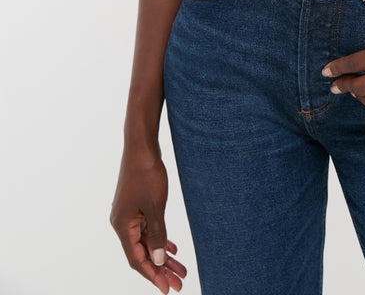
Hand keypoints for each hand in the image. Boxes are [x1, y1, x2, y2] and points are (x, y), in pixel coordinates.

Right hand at [111, 147, 186, 292]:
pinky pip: (148, 229)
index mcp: (122, 225)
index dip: (152, 275)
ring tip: (181, 270)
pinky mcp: (137, 206)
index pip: (137, 259)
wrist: (141, 146)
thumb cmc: (146, 173)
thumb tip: (158, 261)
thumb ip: (157, 234)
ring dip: (163, 256)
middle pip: (143, 253)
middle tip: (179, 283)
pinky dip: (160, 239)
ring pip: (147, 241)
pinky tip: (172, 249)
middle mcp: (123, 223)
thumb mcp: (155, 206)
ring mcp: (130, 214)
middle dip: (161, 269)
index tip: (167, 288)